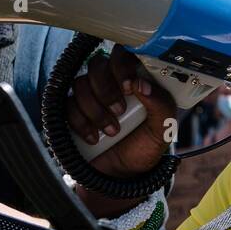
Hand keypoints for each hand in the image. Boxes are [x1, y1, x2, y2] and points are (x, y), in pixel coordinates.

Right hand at [64, 47, 174, 178]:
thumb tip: (143, 85)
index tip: (129, 87)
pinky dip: (81, 123)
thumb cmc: (145, 146)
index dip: (122, 66)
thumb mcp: (163, 128)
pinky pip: (67, 106)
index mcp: (134, 79)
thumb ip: (161, 104)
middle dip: (107, 90)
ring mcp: (89, 96)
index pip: (123, 54)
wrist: (122, 175)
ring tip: (112, 132)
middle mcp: (110, 82)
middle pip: (97, 65)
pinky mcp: (72, 112)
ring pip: (80, 84)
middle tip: (120, 111)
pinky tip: (94, 138)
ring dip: (96, 110)